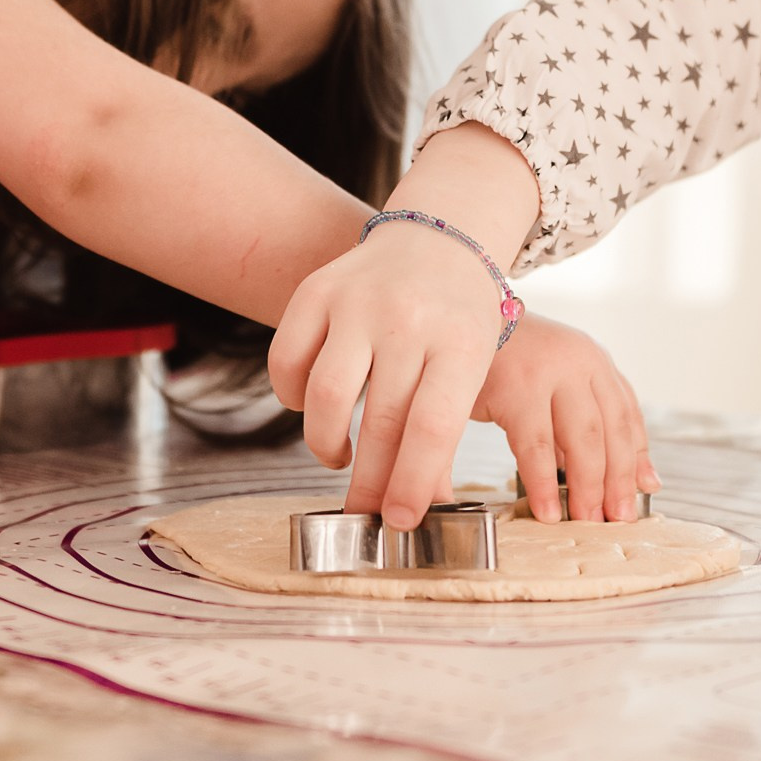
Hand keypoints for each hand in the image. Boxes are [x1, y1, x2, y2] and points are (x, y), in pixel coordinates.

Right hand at [271, 222, 654, 529]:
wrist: (437, 239)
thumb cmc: (459, 320)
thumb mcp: (474, 367)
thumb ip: (445, 434)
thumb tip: (419, 509)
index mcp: (460, 341)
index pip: (432, 427)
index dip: (411, 483)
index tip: (400, 521)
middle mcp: (407, 318)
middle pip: (379, 421)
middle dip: (368, 483)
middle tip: (364, 515)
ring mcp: (358, 301)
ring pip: (325, 396)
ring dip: (325, 444)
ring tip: (339, 458)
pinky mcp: (317, 291)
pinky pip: (286, 360)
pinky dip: (290, 398)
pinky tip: (310, 408)